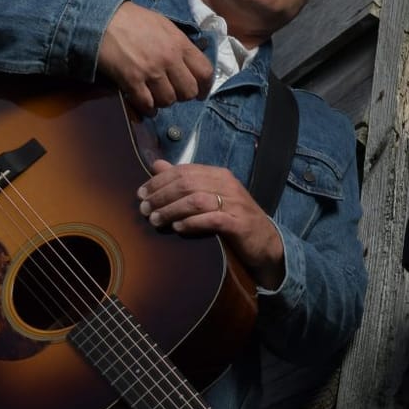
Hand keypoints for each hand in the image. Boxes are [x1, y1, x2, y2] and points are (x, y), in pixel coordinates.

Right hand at [97, 2, 214, 112]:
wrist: (103, 20)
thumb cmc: (134, 20)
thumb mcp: (164, 25)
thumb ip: (180, 44)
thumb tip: (191, 61)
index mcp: (180, 43)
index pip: (205, 72)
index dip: (205, 87)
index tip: (200, 92)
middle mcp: (169, 58)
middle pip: (189, 91)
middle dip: (183, 96)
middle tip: (175, 93)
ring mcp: (151, 71)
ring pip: (168, 100)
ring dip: (163, 101)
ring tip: (157, 95)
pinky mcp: (132, 80)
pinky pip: (147, 104)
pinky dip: (148, 108)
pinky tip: (146, 105)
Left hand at [138, 161, 284, 287]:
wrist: (267, 242)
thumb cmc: (234, 219)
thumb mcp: (210, 196)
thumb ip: (185, 181)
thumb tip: (157, 165)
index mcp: (219, 175)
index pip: (184, 171)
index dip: (159, 181)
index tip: (141, 193)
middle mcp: (228, 185)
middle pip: (187, 184)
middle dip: (161, 196)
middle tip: (144, 210)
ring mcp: (235, 204)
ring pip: (196, 200)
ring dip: (171, 210)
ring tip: (155, 221)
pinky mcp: (239, 224)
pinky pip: (212, 219)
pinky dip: (191, 223)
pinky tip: (178, 228)